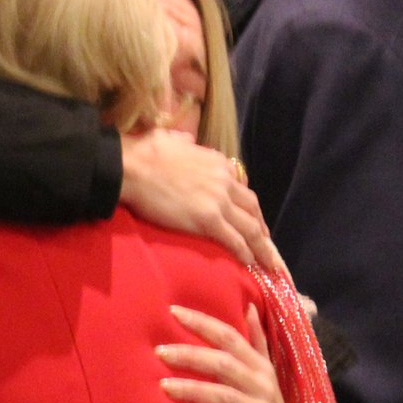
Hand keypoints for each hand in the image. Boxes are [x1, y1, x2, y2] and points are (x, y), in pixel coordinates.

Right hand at [120, 129, 283, 276]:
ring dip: (262, 247)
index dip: (247, 205)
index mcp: (218, 163)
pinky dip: (246, 253)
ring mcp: (219, 202)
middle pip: (253, 208)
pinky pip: (235, 240)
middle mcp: (225, 181)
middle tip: (265, 242)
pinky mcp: (208, 220)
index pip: (241, 186)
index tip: (249, 216)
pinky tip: (250, 263)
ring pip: (251, 228)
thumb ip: (184, 143)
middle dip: (262, 227)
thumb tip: (185, 140)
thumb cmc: (146, 152)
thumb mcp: (173, 139)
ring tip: (269, 262)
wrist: (133, 167)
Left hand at [158, 302, 296, 402]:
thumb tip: (248, 307)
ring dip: (193, 390)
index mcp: (261, 368)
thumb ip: (256, 343)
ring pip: (224, 397)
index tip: (173, 311)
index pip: (231, 337)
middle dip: (190, 355)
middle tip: (160, 352)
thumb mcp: (266, 377)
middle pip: (223, 364)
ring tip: (164, 387)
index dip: (203, 323)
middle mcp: (263, 387)